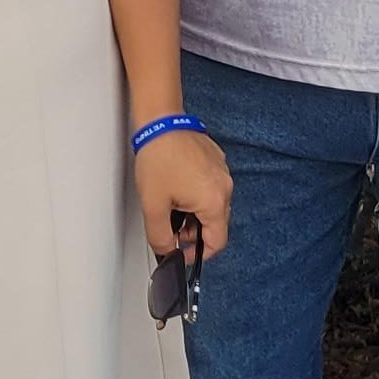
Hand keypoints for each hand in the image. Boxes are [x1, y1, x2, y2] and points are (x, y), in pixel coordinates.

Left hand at [134, 130, 229, 259]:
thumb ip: (161, 238)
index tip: (183, 253)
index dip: (199, 255)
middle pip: (216, 225)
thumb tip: (167, 252)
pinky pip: (212, 187)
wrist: (161, 123)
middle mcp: (225, 187)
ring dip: (195, 213)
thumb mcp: (153, 207)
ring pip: (214, 206)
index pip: (216, 243)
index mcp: (215, 202)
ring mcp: (223, 173)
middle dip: (194, 233)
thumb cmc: (159, 158)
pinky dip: (198, 195)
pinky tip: (178, 186)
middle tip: (172, 227)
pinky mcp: (217, 161)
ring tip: (172, 204)